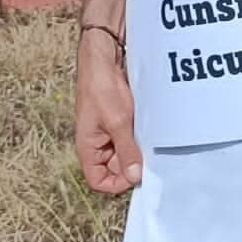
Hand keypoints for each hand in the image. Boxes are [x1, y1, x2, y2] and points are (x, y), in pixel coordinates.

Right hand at [75, 37, 142, 193]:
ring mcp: (110, 130)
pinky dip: (143, 136)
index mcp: (88, 147)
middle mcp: (98, 142)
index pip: (99, 180)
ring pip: (127, 152)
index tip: (137, 175)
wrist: (105, 57)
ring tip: (151, 141)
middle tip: (151, 157)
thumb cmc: (102, 88)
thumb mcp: (118, 123)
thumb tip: (135, 177)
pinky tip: (153, 130)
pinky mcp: (122, 119)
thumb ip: (126, 151)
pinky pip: (133, 136)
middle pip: (116, 168)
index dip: (117, 183)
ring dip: (140, 149)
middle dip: (133, 165)